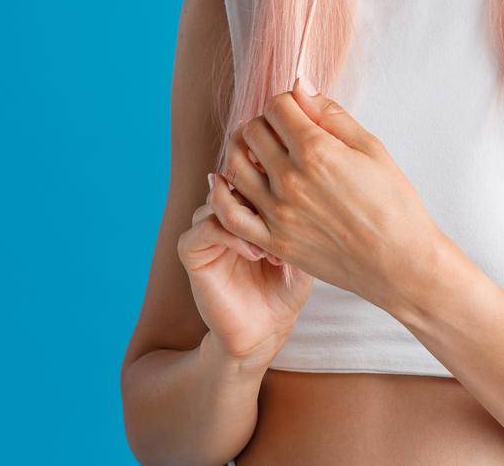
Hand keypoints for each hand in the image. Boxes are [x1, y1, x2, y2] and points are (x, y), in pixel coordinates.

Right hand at [177, 180, 314, 367]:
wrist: (265, 332)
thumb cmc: (286, 291)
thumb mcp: (303, 248)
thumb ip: (300, 216)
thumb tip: (311, 183)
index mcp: (248, 206)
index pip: (251, 170)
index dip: (273, 175)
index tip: (301, 195)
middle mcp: (225, 212)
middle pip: (234, 177)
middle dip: (261, 194)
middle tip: (288, 217)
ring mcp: (206, 230)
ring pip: (218, 200)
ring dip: (249, 219)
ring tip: (275, 247)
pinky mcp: (192, 253)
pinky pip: (203, 229)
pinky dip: (230, 237)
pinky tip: (256, 254)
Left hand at [212, 77, 444, 312]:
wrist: (400, 262)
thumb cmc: (393, 204)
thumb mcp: (371, 147)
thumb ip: (331, 114)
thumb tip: (300, 86)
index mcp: (317, 151)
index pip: (276, 106)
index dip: (286, 102)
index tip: (297, 112)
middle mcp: (291, 179)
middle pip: (252, 131)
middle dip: (265, 124)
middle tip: (282, 133)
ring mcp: (278, 212)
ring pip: (234, 166)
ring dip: (242, 151)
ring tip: (259, 153)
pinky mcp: (273, 241)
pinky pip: (229, 214)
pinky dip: (221, 193)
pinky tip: (225, 182)